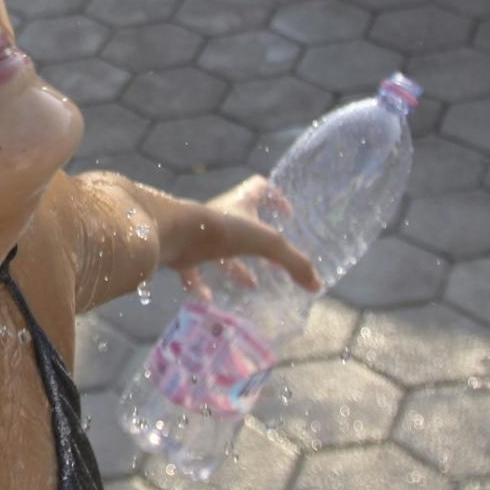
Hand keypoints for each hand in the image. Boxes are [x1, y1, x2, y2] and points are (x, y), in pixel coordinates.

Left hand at [125, 176, 317, 302]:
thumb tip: (316, 284)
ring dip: (235, 267)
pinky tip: (209, 302)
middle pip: (243, 223)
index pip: (260, 188)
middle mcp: (220, 215)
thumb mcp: (267, 243)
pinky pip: (192, 270)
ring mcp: (200, 233)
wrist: (173, 234)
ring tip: (251, 285)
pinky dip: (200, 286)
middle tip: (273, 263)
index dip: (275, 196)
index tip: (288, 214)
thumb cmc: (222, 230)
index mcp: (241, 203)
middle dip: (259, 243)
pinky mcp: (182, 251)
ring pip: (220, 249)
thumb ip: (294, 263)